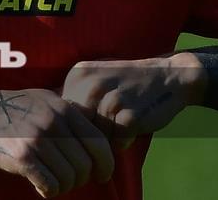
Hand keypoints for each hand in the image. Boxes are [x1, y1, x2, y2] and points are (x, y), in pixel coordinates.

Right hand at [0, 88, 114, 197]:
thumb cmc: (12, 107)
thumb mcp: (45, 99)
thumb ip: (70, 112)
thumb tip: (99, 129)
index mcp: (64, 109)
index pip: (99, 143)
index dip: (106, 164)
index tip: (103, 174)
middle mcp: (54, 123)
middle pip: (85, 165)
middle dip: (81, 178)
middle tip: (70, 179)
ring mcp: (37, 139)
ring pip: (68, 178)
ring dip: (63, 186)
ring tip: (53, 181)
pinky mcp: (21, 157)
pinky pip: (49, 185)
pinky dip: (49, 191)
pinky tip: (41, 185)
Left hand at [61, 53, 205, 148]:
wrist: (169, 76)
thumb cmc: (127, 82)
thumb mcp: (96, 78)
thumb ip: (73, 97)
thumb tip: (48, 126)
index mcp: (78, 74)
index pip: (61, 113)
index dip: (73, 123)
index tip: (89, 118)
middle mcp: (91, 86)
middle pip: (76, 128)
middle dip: (88, 134)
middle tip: (108, 121)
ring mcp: (110, 101)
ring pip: (95, 138)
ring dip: (108, 137)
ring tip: (122, 118)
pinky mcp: (129, 118)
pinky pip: (116, 144)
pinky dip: (124, 141)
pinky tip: (133, 123)